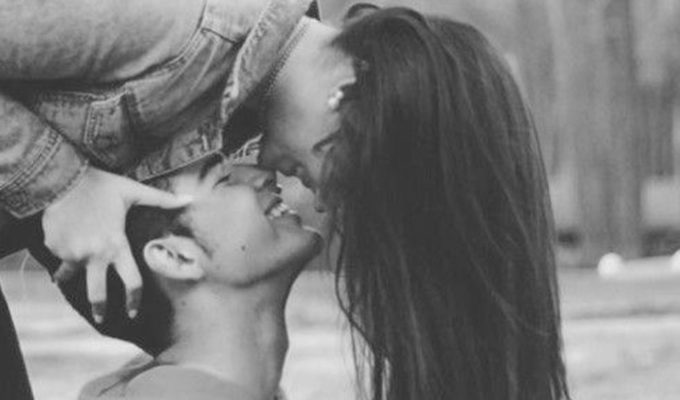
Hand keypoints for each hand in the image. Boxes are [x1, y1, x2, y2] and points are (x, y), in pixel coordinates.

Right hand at [42, 167, 191, 322]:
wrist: (61, 179)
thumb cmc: (101, 185)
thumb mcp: (133, 191)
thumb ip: (162, 199)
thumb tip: (189, 198)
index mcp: (116, 245)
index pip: (131, 280)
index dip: (134, 299)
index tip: (133, 313)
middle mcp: (94, 254)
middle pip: (97, 292)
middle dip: (99, 308)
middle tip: (101, 318)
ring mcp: (71, 254)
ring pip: (71, 274)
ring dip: (70, 278)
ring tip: (67, 280)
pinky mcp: (54, 248)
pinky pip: (58, 256)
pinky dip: (61, 253)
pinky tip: (62, 243)